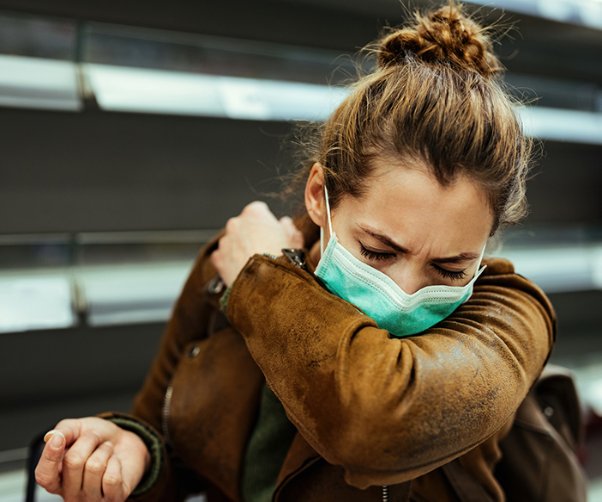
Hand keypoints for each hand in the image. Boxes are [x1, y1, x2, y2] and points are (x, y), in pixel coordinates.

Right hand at [35, 417, 149, 501]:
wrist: (126, 443)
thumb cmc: (99, 440)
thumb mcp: (79, 429)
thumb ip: (63, 431)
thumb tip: (50, 437)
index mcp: (56, 478)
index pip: (44, 475)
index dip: (50, 457)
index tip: (58, 439)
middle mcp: (70, 494)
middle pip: (73, 462)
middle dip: (89, 441)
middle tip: (95, 440)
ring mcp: (91, 499)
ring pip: (95, 467)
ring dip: (105, 450)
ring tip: (106, 451)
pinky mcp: (112, 499)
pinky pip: (111, 478)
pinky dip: (116, 462)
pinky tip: (115, 463)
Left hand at [210, 201, 303, 286]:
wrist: (268, 286)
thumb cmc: (283, 261)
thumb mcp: (295, 240)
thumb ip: (289, 227)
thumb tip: (285, 224)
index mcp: (255, 213)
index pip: (258, 210)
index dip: (266, 222)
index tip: (271, 231)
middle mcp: (236, 223)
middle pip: (243, 225)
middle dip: (251, 234)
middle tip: (264, 249)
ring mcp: (225, 241)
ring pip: (232, 241)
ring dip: (240, 248)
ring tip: (254, 263)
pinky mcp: (218, 258)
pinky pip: (223, 257)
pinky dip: (230, 262)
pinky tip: (243, 270)